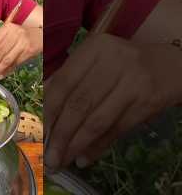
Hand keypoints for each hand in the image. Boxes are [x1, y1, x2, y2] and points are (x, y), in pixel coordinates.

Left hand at [0, 23, 41, 80]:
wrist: (41, 34)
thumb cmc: (22, 34)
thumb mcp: (9, 32)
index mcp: (7, 28)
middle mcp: (15, 34)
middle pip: (0, 52)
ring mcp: (23, 43)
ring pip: (8, 59)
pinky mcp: (29, 51)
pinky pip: (16, 63)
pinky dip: (8, 70)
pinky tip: (2, 74)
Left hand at [44, 34, 177, 169]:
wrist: (171, 65)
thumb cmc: (123, 63)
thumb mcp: (96, 61)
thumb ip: (70, 79)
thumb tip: (44, 109)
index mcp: (93, 49)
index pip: (63, 83)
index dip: (49, 111)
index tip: (40, 133)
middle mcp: (111, 61)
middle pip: (78, 103)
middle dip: (61, 134)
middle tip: (50, 156)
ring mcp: (132, 81)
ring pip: (97, 119)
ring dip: (77, 144)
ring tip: (62, 160)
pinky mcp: (147, 100)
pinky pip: (117, 128)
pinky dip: (99, 146)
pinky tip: (85, 158)